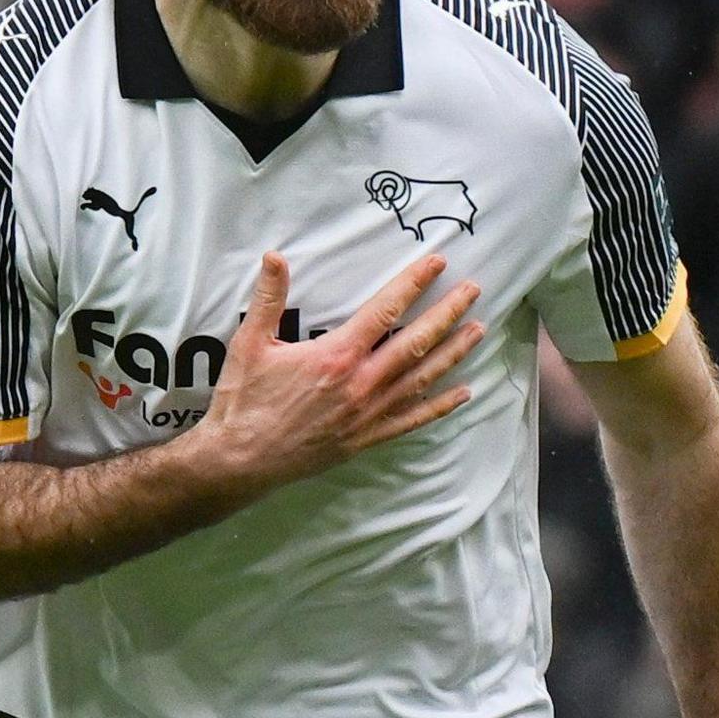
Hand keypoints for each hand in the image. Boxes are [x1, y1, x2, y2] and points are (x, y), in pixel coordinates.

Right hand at [188, 252, 484, 493]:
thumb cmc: (243, 401)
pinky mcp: (366, 438)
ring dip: (453, 353)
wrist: (240, 461)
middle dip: (447, 313)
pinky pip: (412, 419)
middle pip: (416, 341)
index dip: (413, 283)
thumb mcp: (250, 344)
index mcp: (336, 356)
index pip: (385, 310)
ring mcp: (368, 414)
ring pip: (422, 378)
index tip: (436, 263)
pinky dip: (439, 406)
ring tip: (478, 330)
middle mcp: (361, 384)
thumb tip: (275, 256)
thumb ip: (269, 299)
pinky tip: (462, 392)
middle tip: (473, 291)